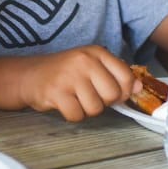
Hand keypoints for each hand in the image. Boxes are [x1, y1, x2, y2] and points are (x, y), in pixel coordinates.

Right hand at [16, 45, 139, 121]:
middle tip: (88, 95)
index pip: (125, 76)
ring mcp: (69, 76)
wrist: (29, 75)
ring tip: (74, 97)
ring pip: (95, 108)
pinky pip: (77, 115)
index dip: (122, 91)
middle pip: (112, 95)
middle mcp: (84, 61)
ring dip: (86, 109)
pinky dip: (72, 115)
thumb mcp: (91, 66)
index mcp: (96, 52)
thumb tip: (138, 87)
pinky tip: (64, 103)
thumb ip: (115, 74)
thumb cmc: (64, 72)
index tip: (110, 91)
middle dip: (103, 102)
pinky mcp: (56, 92)